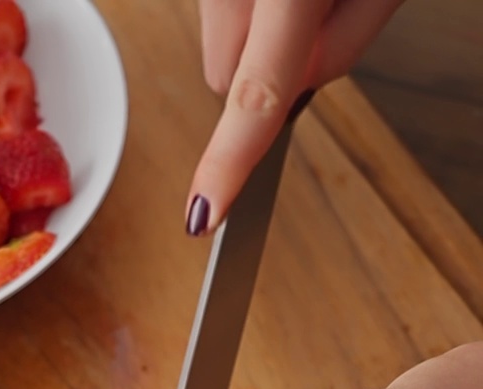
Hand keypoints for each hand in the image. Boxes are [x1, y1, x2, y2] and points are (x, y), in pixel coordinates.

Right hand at [186, 0, 404, 233]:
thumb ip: (339, 53)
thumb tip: (291, 95)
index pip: (256, 96)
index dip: (229, 163)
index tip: (205, 214)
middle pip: (227, 81)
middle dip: (267, 73)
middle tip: (319, 20)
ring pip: (221, 48)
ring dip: (257, 39)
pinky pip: (219, 15)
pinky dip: (249, 12)